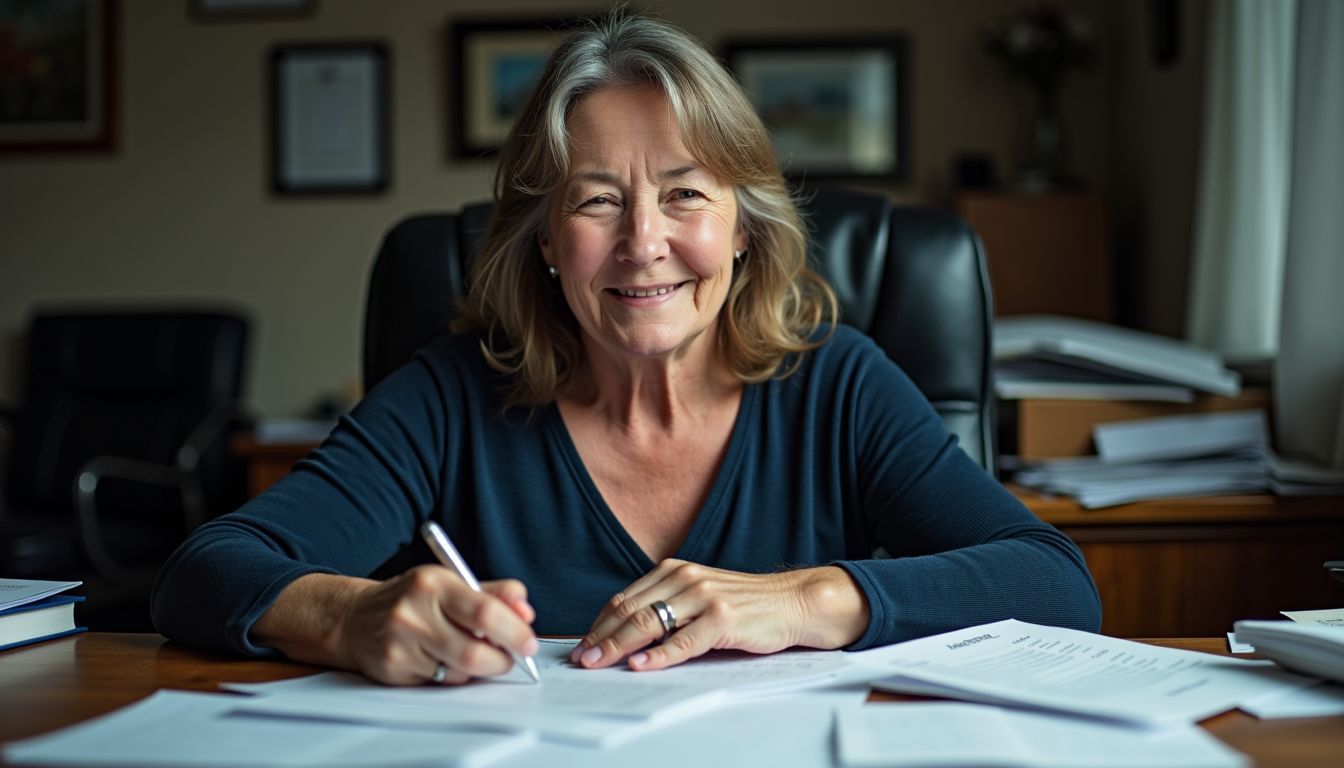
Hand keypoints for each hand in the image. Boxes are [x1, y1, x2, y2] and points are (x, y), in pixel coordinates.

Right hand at [337, 565, 538, 684]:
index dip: (515, 632)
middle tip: (511, 658)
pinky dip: (453, 675)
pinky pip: (440, 682)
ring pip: (460, 671)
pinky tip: (443, 660)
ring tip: (470, 652)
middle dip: (502, 660)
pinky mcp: (394, 669)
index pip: (486, 613)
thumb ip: (493, 594)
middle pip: (475, 651)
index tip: (529, 643)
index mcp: (434, 583)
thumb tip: (526, 611)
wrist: (355, 617)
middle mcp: (414, 612)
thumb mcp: (451, 583)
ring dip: (477, 668)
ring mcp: (401, 643)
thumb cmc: (412, 599)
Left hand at [570, 560, 868, 671]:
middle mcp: (685, 578)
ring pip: (650, 623)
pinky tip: (641, 664)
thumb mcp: (698, 596)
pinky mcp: (723, 618)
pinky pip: (683, 641)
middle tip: (582, 659)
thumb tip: (626, 635)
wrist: (791, 601)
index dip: (600, 623)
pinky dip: (659, 655)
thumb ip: (667, 608)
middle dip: (602, 637)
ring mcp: (704, 597)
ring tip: (600, 663)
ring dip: (620, 646)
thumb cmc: (744, 605)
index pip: (626, 598)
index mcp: (675, 570)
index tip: (583, 644)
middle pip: (631, 610)